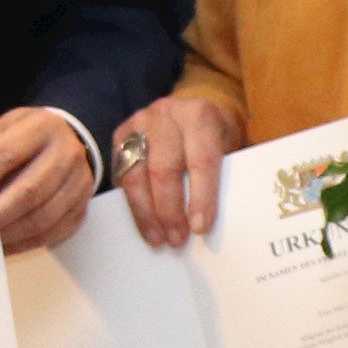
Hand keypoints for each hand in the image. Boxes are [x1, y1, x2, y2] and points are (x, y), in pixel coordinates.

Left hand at [0, 107, 95, 252]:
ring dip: (10, 233)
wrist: (68, 140)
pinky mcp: (82, 207)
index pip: (9, 154)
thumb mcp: (6, 129)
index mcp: (43, 128)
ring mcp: (79, 183)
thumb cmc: (27, 137)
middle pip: (30, 190)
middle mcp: (67, 154)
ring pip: (44, 216)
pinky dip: (26, 243)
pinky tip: (5, 246)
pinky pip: (55, 232)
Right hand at [113, 94, 241, 247]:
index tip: (199, 227)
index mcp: (199, 115)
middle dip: (169, 211)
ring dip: (146, 213)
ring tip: (158, 238)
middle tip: (177, 239)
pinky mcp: (121, 136)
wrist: (191, 108)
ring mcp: (139, 124)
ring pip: (136, 176)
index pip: (200, 160)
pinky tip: (143, 221)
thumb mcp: (227, 144)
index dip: (200, 197)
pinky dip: (132, 202)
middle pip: (163, 170)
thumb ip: (221, 173)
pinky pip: (122, 176)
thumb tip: (208, 220)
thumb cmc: (212, 135)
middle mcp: (166, 115)